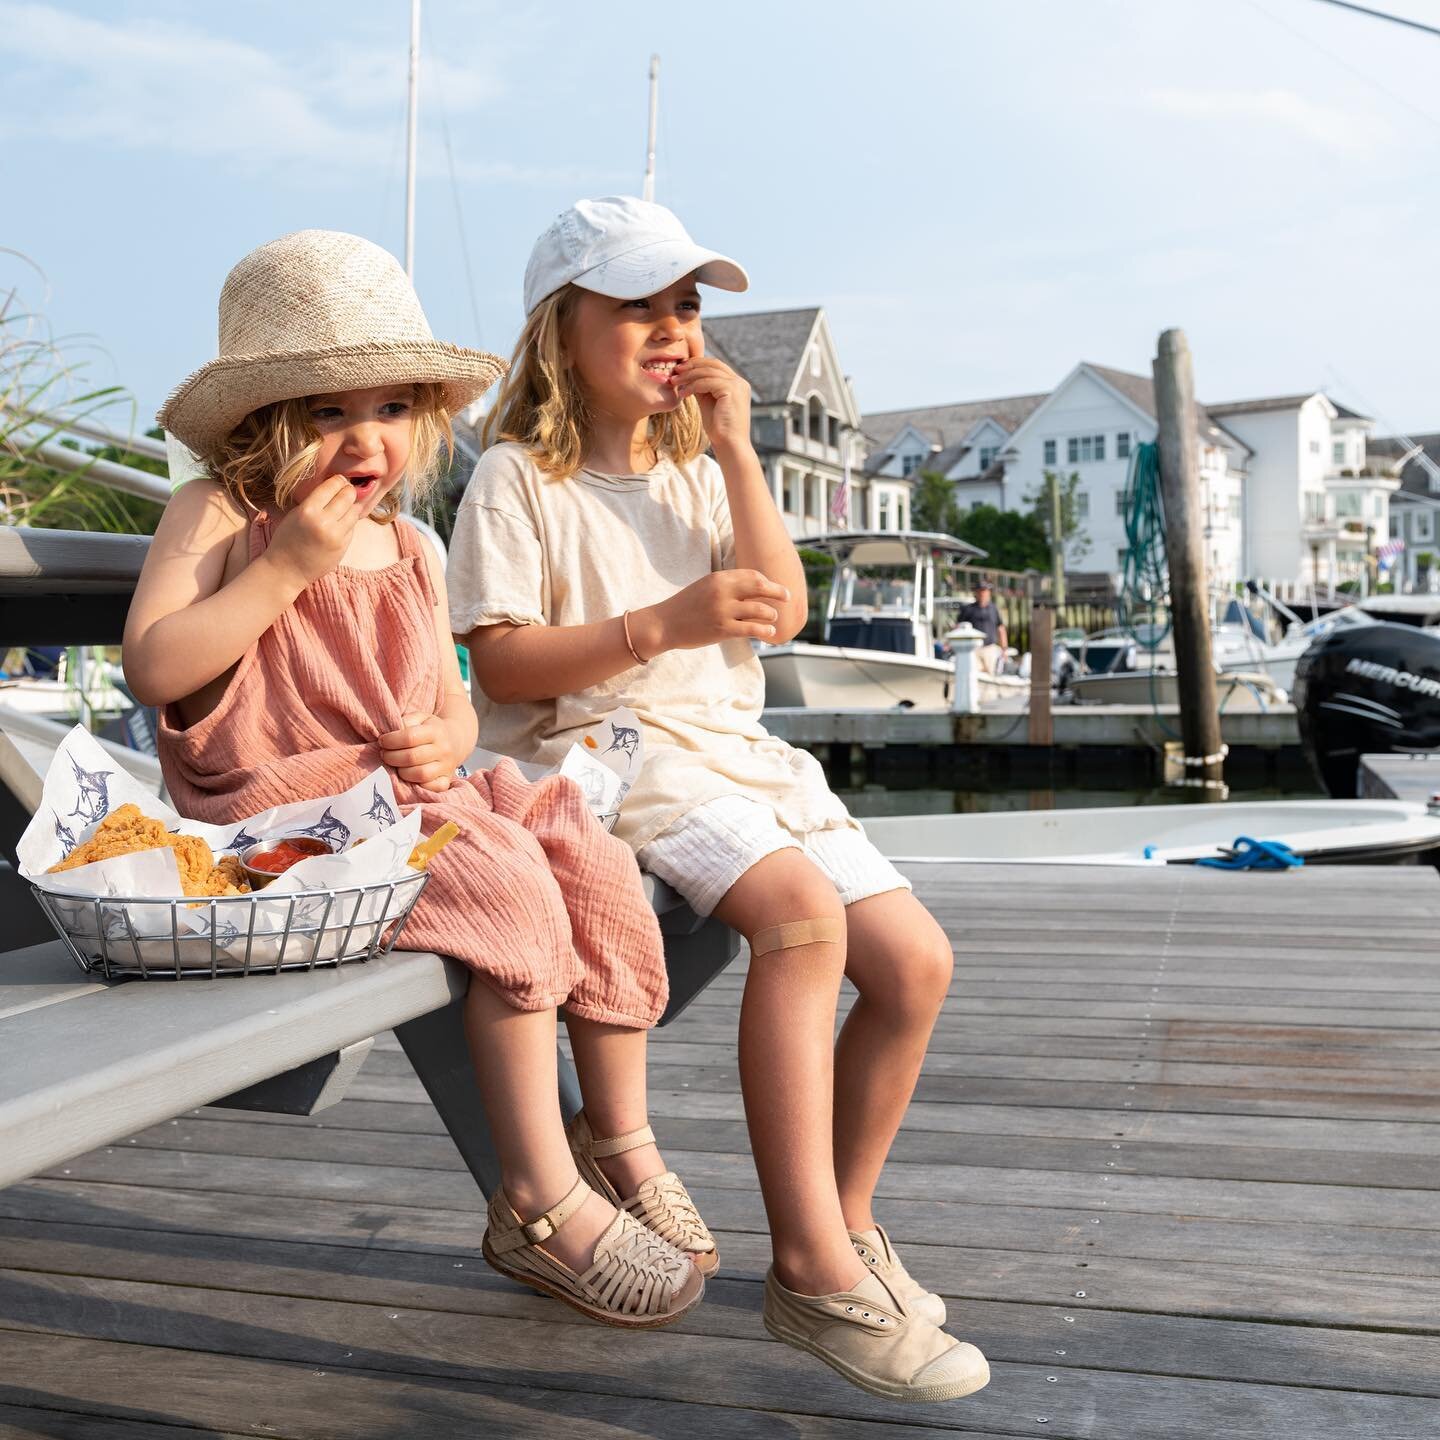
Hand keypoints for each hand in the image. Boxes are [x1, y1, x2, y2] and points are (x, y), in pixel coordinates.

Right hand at [263, 476, 362, 589]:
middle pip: (348, 496)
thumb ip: (315, 501)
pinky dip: (349, 523)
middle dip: (349, 491)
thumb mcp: (295, 514)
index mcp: (308, 510)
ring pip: (355, 511)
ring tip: (343, 508)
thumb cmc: (287, 539)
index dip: (339, 481)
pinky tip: (340, 524)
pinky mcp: (343, 546)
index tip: (340, 480)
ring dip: (351, 507)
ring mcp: (336, 535)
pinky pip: (352, 527)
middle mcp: (324, 522)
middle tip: (347, 491)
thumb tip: (338, 486)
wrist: (286, 569)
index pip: (332, 486)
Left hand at [379, 711, 460, 792]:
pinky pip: (431, 788)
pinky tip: (410, 776)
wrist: (454, 741)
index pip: (409, 737)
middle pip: (411, 757)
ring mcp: (447, 767)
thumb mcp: (420, 718)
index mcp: (436, 731)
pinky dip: (418, 785)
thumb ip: (406, 721)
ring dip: (401, 772)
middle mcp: (444, 749)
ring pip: (420, 774)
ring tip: (396, 765)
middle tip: (384, 754)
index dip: (391, 740)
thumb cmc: (430, 729)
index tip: (382, 741)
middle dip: (391, 757)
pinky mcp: (447, 780)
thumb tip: (392, 733)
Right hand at [641, 569, 789, 652]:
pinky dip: (765, 630)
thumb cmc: (686, 606)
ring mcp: (723, 611)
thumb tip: (752, 588)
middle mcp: (722, 592)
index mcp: (718, 578)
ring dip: (771, 614)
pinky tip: (770, 632)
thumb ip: (726, 585)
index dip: (766, 581)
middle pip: (759, 587)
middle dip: (777, 591)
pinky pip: (751, 629)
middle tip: (787, 597)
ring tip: (773, 617)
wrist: (664, 624)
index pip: (751, 575)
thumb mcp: (705, 587)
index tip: (772, 588)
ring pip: (759, 610)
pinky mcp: (723, 629)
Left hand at [672, 356, 751, 456]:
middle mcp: (740, 382)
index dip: (697, 364)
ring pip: (708, 372)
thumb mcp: (708, 403)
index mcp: (737, 384)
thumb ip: (702, 389)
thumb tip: (688, 377)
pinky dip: (692, 386)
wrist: (730, 445)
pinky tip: (683, 394)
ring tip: (674, 382)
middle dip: (692, 365)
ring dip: (688, 376)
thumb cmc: (719, 429)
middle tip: (675, 371)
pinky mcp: (732, 390)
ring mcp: (737, 385)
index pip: (716, 366)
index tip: (681, 370)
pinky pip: (707, 382)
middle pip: (713, 364)